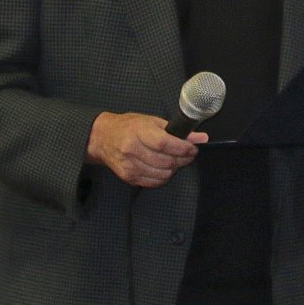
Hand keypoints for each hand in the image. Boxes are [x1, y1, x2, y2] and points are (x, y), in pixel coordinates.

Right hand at [87, 111, 206, 187]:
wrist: (102, 138)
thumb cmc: (128, 126)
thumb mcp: (152, 121)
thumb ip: (177, 130)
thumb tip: (201, 138)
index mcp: (137, 132)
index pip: (164, 144)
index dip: (183, 148)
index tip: (192, 148)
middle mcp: (132, 150)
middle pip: (166, 161)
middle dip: (183, 159)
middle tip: (188, 154)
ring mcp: (129, 166)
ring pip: (162, 175)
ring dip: (174, 169)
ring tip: (175, 160)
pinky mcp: (128, 177)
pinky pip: (154, 182)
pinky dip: (164, 177)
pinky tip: (164, 168)